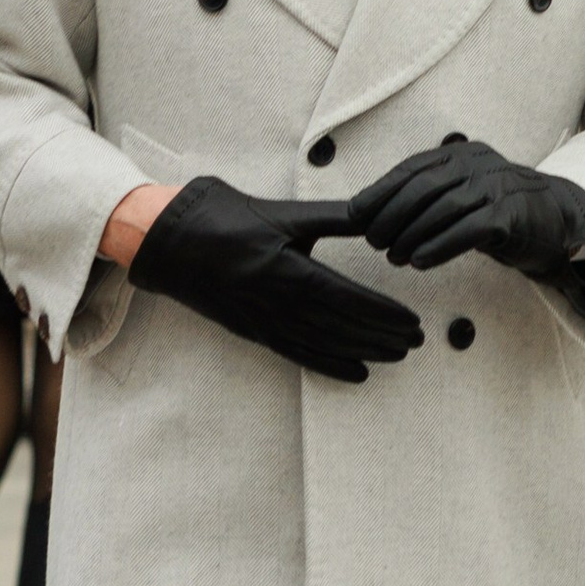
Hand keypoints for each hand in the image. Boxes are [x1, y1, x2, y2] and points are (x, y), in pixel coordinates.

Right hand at [129, 172, 421, 382]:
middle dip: (382, 335)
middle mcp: (278, 302)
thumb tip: (377, 214)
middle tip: (417, 341)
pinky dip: (329, 365)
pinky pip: (297, 354)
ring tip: (396, 356)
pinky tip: (356, 372)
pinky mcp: (253, 330)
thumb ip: (332, 219)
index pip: (349, 298)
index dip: (384, 313)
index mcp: (288, 269)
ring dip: (363, 351)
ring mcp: (264, 321)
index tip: (413, 321)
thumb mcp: (283, 213)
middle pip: (342, 327)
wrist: (166, 239)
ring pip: (324, 344)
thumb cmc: (224, 216)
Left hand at [348, 135, 584, 279]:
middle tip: (373, 241)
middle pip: (424, 187)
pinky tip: (421, 262)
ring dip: (412, 234)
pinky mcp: (511, 215)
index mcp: (461, 155)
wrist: (556, 220)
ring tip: (394, 257)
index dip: (380, 191)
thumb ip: (425, 198)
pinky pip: (470, 229)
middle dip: (391, 215)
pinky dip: (441, 245)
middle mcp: (478, 164)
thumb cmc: (497, 211)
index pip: (412, 168)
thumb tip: (369, 214)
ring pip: (444, 207)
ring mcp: (497, 187)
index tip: (356, 215)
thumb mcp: (461, 195)